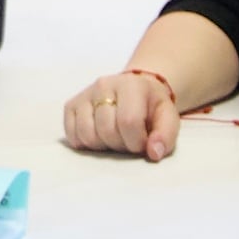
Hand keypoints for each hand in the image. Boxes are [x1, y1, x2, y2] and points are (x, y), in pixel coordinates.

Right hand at [64, 68, 183, 160]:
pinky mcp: (71, 105)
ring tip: (115, 137)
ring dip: (103, 146)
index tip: (143, 143)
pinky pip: (72, 135)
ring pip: (88, 135)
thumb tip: (153, 153)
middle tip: (129, 139)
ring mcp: (85, 94)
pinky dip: (85, 143)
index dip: (136, 141)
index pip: (128, 121)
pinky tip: (99, 136)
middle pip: (107, 131)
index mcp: (130, 85)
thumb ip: (165, 135)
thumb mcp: (168, 117)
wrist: (136, 88)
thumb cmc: (151, 106)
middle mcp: (104, 85)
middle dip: (121, 145)